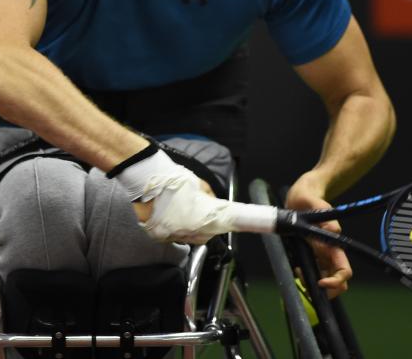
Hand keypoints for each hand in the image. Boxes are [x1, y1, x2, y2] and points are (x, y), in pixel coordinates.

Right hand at [118, 148, 274, 243]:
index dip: (251, 222)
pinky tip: (166, 212)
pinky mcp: (158, 236)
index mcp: (204, 215)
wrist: (141, 176)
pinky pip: (172, 234)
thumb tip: (213, 203)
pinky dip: (173, 226)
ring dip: (189, 225)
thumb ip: (210, 197)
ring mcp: (173, 235)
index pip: (232, 221)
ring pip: (189, 235)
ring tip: (177, 206)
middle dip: (207, 223)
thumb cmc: (170, 176)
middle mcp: (190, 231)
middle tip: (199, 207)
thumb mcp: (198, 184)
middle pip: (208, 233)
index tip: (270, 222)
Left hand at [285, 175, 351, 298]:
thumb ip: (324, 212)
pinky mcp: (311, 253)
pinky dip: (305, 275)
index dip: (336, 281)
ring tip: (297, 271)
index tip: (320, 283)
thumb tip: (335, 231)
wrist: (300, 194)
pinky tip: (295, 267)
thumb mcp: (313, 201)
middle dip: (324, 289)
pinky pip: (312, 271)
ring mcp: (320, 254)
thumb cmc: (307, 196)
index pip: (344, 270)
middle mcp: (329, 252)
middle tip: (303, 280)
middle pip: (337, 281)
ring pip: (324, 279)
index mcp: (333, 243)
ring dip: (312, 282)